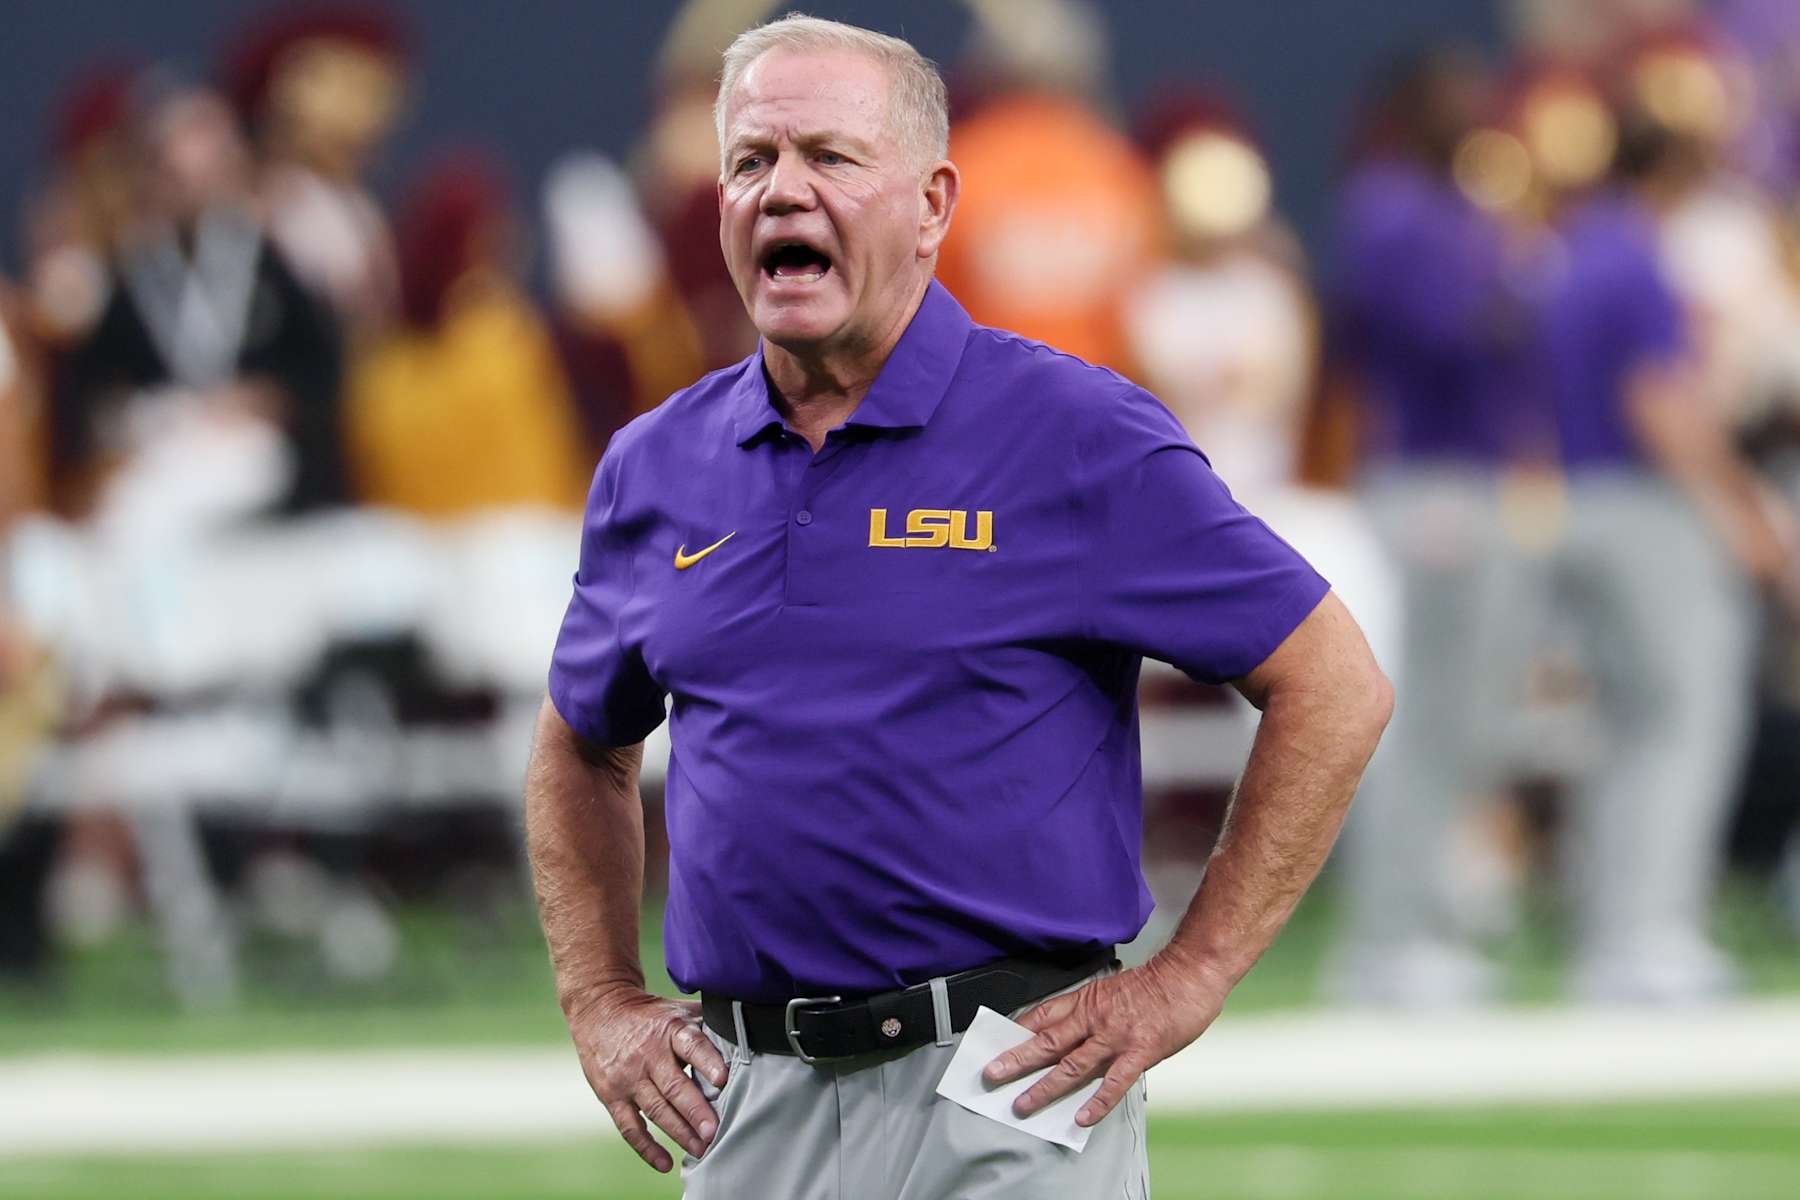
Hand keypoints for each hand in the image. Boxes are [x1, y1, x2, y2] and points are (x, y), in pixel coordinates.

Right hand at [567, 987, 729, 1173]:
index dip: (707, 1061)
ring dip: (679, 1132)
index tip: (722, 1079)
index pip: (691, 1044)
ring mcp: (628, 1078)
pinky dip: (646, 1147)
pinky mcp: (612, 1096)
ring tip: (700, 1149)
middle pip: (673, 1086)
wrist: (599, 1009)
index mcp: (669, 1030)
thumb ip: (706, 1023)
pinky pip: (629, 1126)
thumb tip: (746, 1030)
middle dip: (695, 1110)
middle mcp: (648, 1054)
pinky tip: (665, 1163)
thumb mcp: (677, 1010)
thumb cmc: (649, 1014)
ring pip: (655, 1110)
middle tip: (713, 1131)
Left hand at [983, 953, 1227, 1127]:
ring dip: (1044, 1086)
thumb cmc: (1155, 982)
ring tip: (1023, 1104)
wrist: (1189, 973)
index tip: (994, 1044)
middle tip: (991, 1074)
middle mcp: (1094, 1018)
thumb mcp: (1112, 990)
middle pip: (1047, 1041)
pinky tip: (1081, 1118)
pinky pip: (1113, 1082)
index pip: (1041, 1015)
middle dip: (1016, 1059)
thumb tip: (1069, 1034)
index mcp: (1086, 1000)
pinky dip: (1096, 1102)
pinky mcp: (1139, 1052)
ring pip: (1071, 1065)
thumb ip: (1090, 1012)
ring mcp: (1115, 1037)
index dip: (1016, 1031)